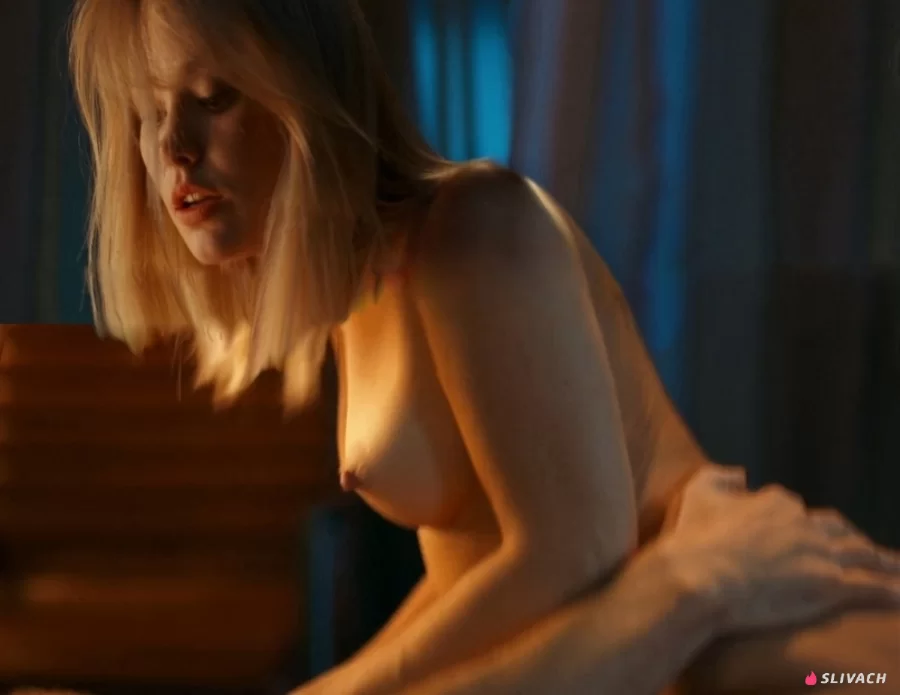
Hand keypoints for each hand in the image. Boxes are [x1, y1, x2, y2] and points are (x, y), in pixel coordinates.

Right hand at [662, 464, 899, 632]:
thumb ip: (720, 476)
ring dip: (880, 561)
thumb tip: (740, 473)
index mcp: (776, 501)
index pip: (794, 507)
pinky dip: (889, 590)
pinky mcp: (831, 587)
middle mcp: (804, 523)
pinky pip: (871, 588)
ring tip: (893, 567)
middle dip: (848, 538)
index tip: (794, 534)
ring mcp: (821, 555)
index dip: (795, 522)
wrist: (699, 576)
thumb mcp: (698, 492)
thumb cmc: (693, 536)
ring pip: (862, 554)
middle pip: (837, 528)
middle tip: (856, 549)